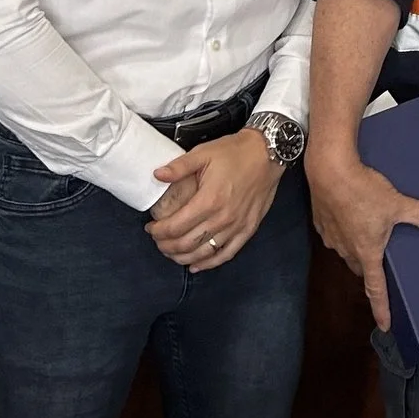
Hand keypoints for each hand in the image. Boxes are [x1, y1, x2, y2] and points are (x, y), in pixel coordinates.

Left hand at [147, 131, 283, 271]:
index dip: (158, 231)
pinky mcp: (249, 229)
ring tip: (172, 252)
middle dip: (166, 246)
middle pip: (186, 244)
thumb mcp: (203, 153)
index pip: (175, 227)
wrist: (268, 153)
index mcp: (209, 200)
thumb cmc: (235, 152)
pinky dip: (209, 263)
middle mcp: (223, 218)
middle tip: (158, 240)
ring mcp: (237, 226)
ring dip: (183, 257)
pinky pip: (226, 254)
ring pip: (204, 253)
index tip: (151, 228)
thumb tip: (156, 175)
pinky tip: (197, 265)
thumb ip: (179, 166)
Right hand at [306, 149, 418, 330]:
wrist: (329, 170)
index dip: (382, 308)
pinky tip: (350, 215)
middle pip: (361, 268)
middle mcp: (346, 250)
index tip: (385, 325)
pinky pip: (336, 234)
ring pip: (347, 251)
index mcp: (366, 252)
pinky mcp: (321, 223)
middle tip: (382, 261)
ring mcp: (331, 237)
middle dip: (371, 268)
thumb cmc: (363, 190)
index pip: (375, 288)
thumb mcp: (397, 203)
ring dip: (357, 247)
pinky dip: (344, 230)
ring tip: (368, 231)